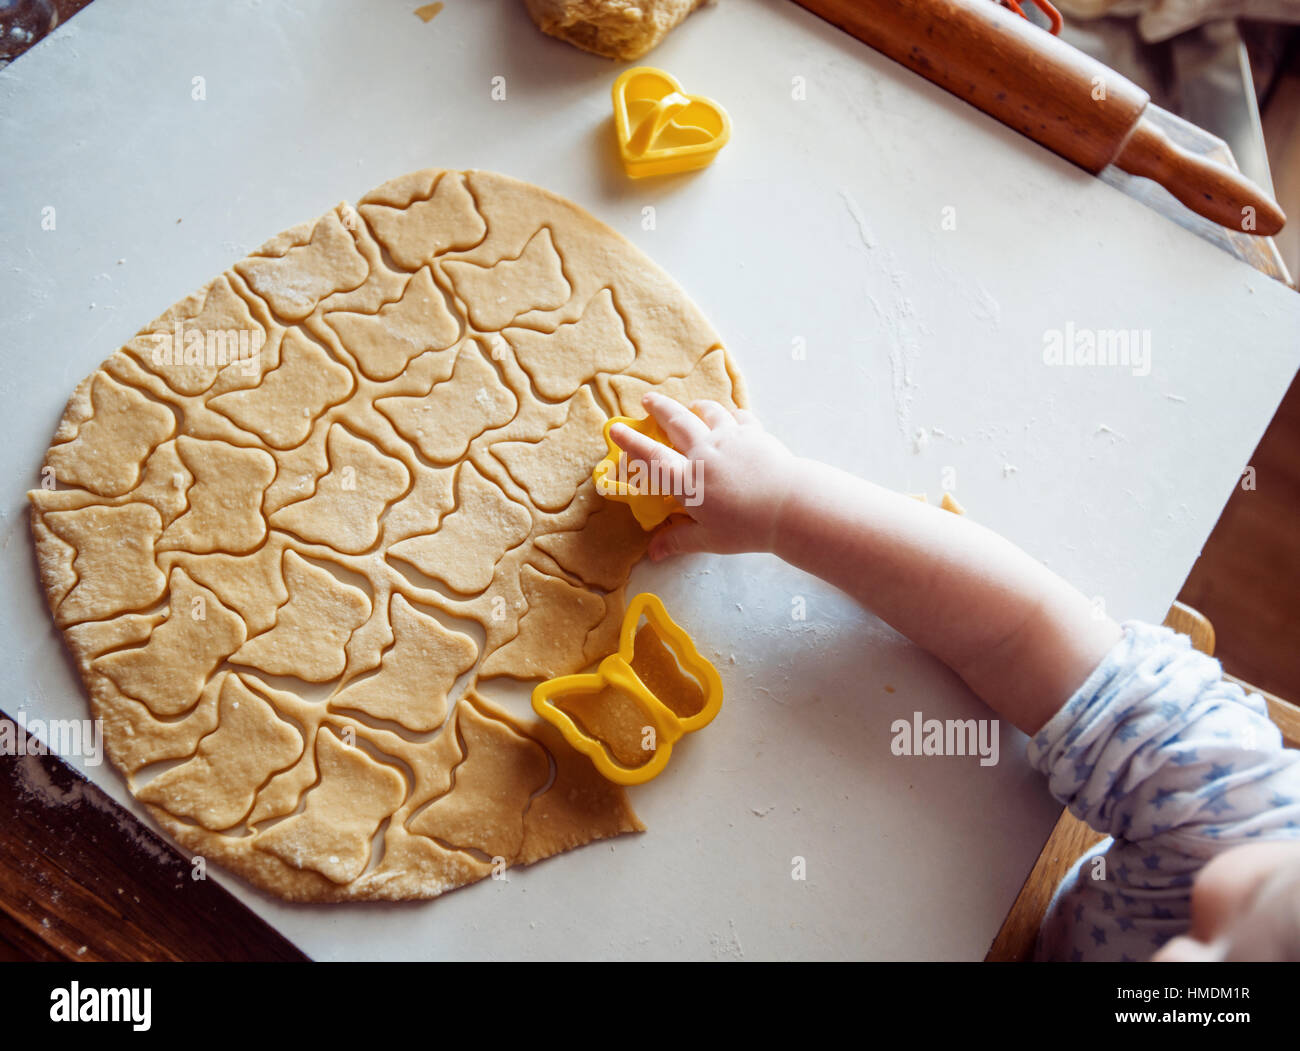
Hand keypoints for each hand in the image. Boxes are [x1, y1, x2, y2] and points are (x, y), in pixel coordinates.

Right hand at [609, 392, 798, 561]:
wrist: (790, 505)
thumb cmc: (747, 527)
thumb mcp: (709, 539)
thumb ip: (678, 541)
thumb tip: (653, 553)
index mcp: (687, 481)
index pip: (650, 458)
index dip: (630, 443)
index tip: (614, 429)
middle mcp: (703, 452)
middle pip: (676, 421)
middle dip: (659, 408)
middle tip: (647, 399)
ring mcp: (729, 438)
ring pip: (707, 412)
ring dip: (695, 406)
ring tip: (691, 406)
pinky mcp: (753, 433)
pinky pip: (738, 416)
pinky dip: (730, 414)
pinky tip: (730, 416)